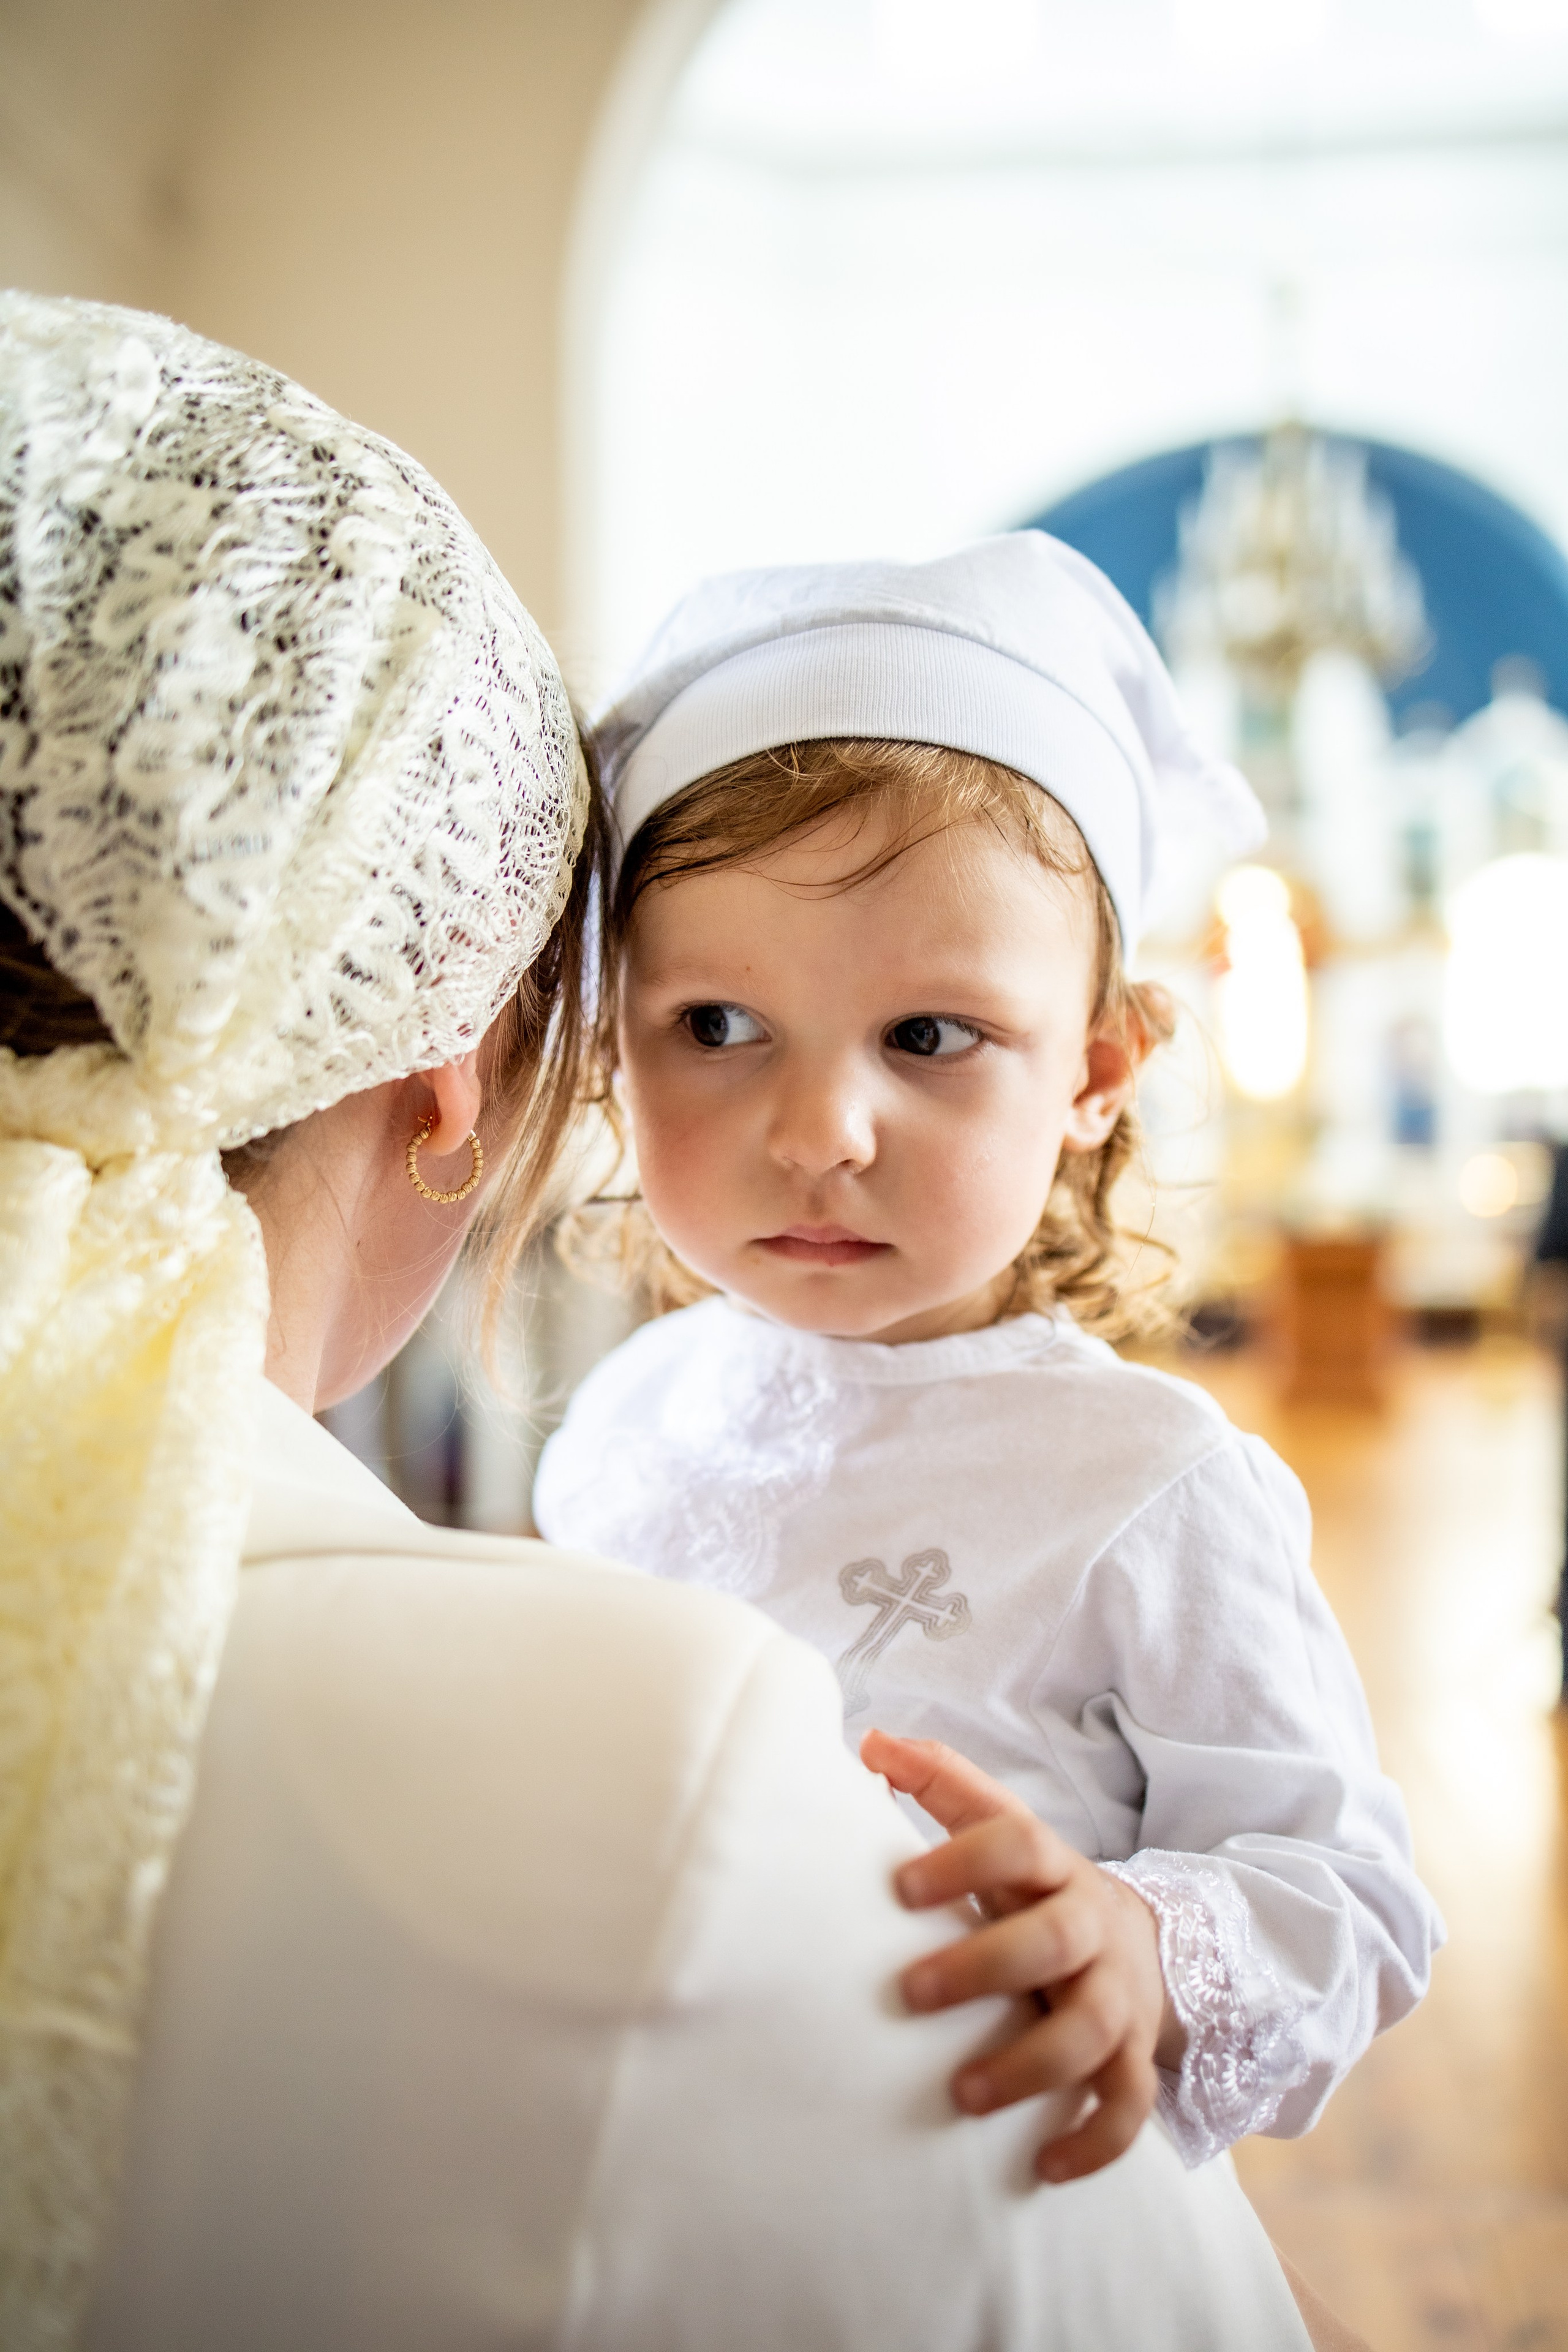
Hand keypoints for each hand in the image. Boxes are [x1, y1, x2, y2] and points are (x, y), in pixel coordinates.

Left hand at [864, 1727, 1182, 2183]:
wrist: (1134, 1937)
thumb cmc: (1032, 1884)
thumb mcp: (997, 1826)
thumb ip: (939, 1781)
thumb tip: (869, 1741)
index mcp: (1049, 1864)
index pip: (1015, 1842)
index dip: (962, 1858)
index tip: (899, 1887)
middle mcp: (1088, 1925)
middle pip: (1053, 1940)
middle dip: (985, 1966)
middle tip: (912, 1993)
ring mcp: (1117, 1995)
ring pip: (1090, 2031)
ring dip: (1030, 2066)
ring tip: (963, 2096)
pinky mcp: (1133, 2055)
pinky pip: (1130, 2105)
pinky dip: (1095, 2140)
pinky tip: (1045, 2167)